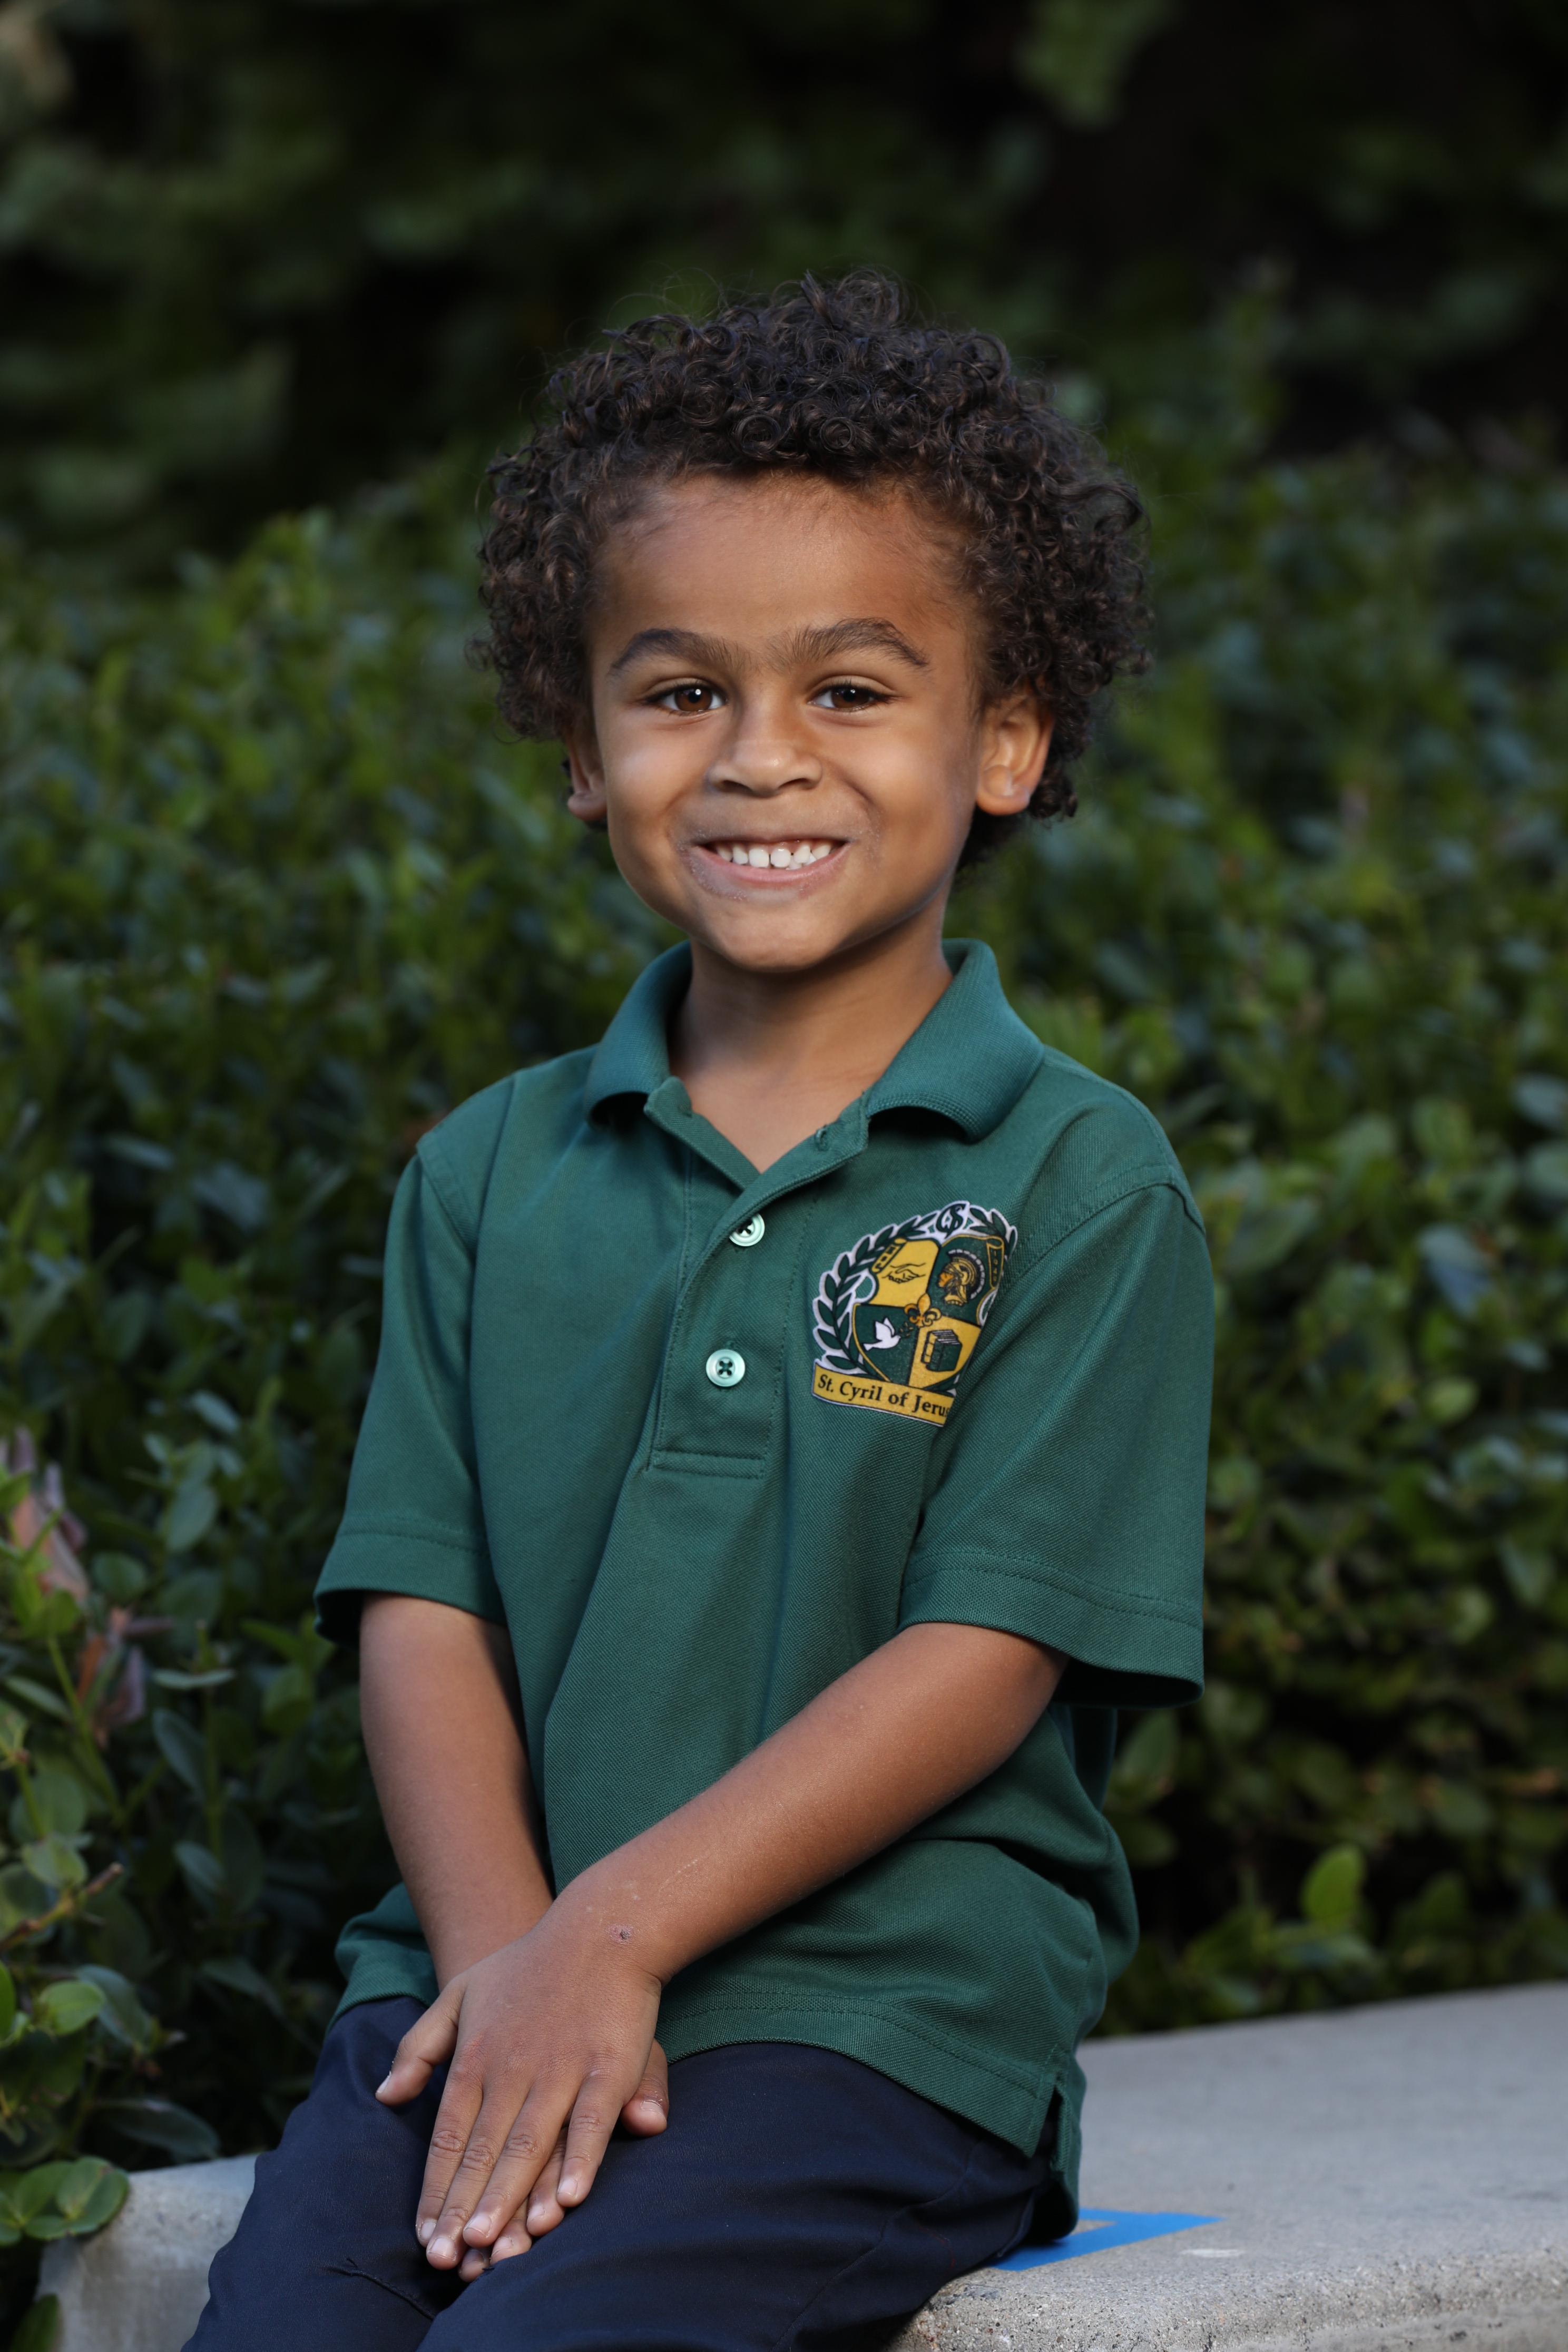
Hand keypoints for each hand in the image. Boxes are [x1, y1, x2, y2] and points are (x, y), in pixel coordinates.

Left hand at [375, 1900, 665, 2271]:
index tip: (423, 2237)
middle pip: (482, 2150)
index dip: (435, 2189)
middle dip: (462, 2209)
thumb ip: (421, 2046)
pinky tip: (569, 2200)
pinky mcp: (607, 2067)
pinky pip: (591, 2122)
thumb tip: (385, 2096)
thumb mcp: (459, 1993)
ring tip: (488, 2244)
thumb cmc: (527, 1965)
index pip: (448, 2136)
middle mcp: (512, 2068)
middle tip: (446, 2261)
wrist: (598, 1927)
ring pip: (529, 2144)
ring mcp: (561, 2068)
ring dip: (507, 2196)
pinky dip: (580, 2161)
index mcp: (475, 2057)